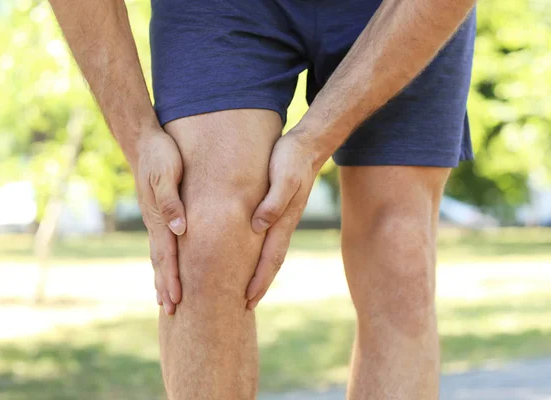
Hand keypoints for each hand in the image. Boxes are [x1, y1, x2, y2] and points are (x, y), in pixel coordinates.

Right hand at [133, 130, 185, 314]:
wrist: (144, 141)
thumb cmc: (160, 155)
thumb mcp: (167, 174)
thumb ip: (172, 202)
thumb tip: (181, 230)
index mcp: (159, 217)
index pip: (167, 255)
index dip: (171, 278)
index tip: (176, 300)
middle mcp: (156, 223)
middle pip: (160, 261)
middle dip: (165, 287)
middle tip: (170, 312)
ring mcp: (155, 220)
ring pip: (159, 255)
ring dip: (161, 278)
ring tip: (164, 299)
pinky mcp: (158, 214)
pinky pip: (161, 244)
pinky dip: (163, 262)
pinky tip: (165, 268)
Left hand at [246, 130, 321, 309]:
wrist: (307, 144)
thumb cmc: (291, 158)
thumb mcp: (282, 177)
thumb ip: (273, 201)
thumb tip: (257, 226)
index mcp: (283, 220)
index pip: (270, 257)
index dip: (259, 280)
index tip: (247, 299)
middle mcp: (283, 224)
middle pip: (271, 262)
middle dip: (259, 285)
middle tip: (246, 306)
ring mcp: (282, 219)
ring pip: (271, 252)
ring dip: (260, 273)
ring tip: (249, 290)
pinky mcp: (278, 210)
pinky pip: (268, 239)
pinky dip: (260, 254)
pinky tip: (252, 257)